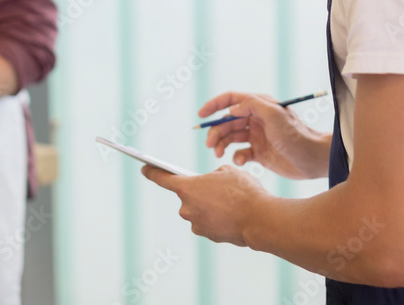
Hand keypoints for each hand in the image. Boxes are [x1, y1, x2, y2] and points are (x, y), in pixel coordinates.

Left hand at [141, 164, 268, 245]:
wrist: (259, 217)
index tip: (144, 169)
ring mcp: (196, 223)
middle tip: (217, 189)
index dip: (152, 172)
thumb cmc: (243, 190)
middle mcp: (186, 207)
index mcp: (187, 187)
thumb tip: (212, 185)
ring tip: (229, 202)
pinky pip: (209, 222)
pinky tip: (231, 214)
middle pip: (187, 197)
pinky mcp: (208, 235)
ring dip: (209, 206)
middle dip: (200, 192)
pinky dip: (217, 218)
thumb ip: (213, 176)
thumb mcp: (228, 171)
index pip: (163, 178)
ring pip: (199, 210)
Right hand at [199, 92, 330, 179]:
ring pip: (230, 137)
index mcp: (260, 106)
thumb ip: (252, 105)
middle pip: (227, 122)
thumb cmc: (296, 135)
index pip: (232, 100)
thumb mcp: (275, 114)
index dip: (215, 105)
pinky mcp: (259, 153)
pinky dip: (236, 157)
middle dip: (216, 131)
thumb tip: (231, 109)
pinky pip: (240, 153)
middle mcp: (256, 119)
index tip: (201, 115)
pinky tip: (240, 161)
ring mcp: (257, 136)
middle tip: (210, 144)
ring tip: (218, 154)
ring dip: (221, 144)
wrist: (312, 159)